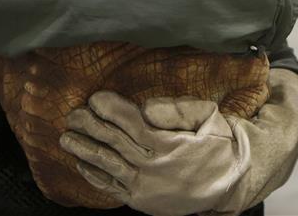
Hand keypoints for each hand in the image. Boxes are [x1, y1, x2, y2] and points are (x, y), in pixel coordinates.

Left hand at [59, 69, 297, 215]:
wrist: (231, 183)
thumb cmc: (219, 145)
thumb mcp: (207, 117)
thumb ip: (177, 109)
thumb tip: (146, 107)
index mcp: (166, 143)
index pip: (130, 122)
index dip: (110, 109)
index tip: (94, 97)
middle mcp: (151, 166)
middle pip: (113, 142)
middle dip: (90, 126)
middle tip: (72, 114)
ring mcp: (143, 186)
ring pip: (106, 165)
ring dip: (83, 150)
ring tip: (65, 138)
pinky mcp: (141, 200)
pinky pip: (111, 187)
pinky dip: (94, 175)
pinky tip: (81, 164)